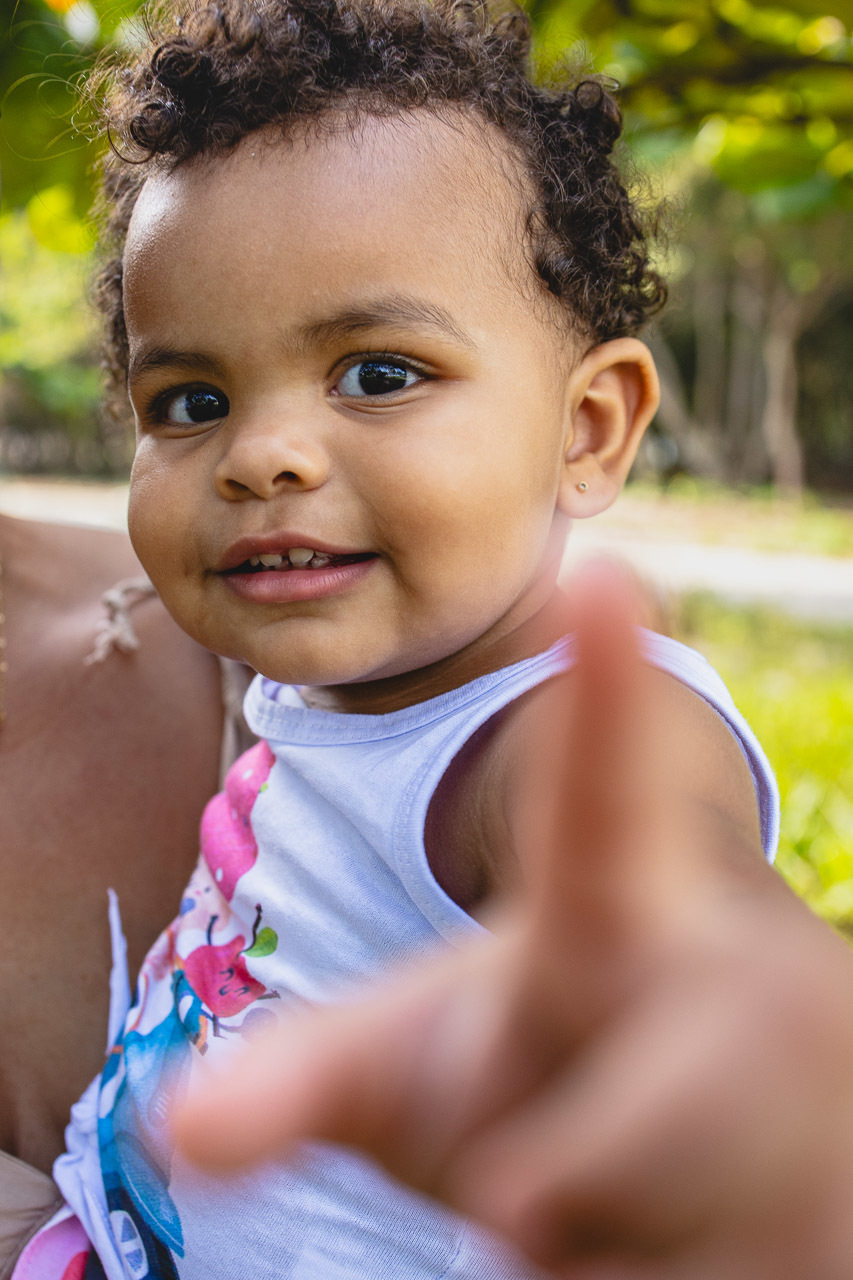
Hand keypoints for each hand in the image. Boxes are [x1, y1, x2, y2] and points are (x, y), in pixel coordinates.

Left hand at [174, 563, 852, 1279]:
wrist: (704, 1155)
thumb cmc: (541, 1069)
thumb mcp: (414, 1071)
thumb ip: (307, 1082)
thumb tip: (179, 1127)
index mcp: (612, 930)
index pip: (595, 816)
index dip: (598, 707)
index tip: (596, 574)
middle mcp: (728, 999)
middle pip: (629, 1137)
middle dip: (569, 1181)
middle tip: (525, 1195)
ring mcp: (807, 1124)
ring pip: (650, 1253)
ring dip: (596, 1261)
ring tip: (592, 1212)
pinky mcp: (830, 1236)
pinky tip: (670, 1257)